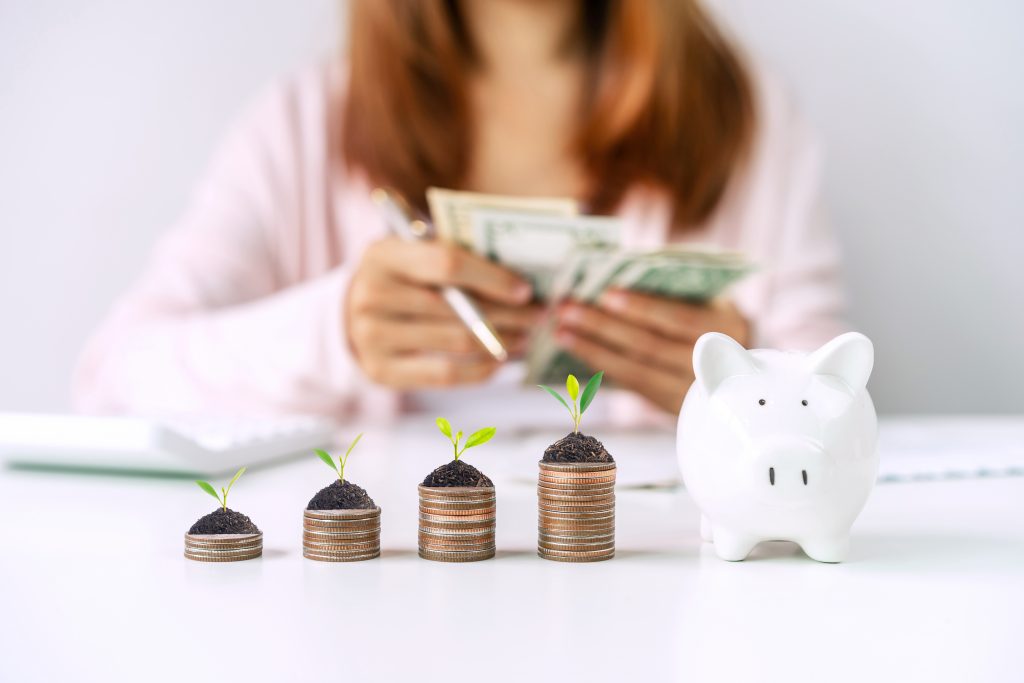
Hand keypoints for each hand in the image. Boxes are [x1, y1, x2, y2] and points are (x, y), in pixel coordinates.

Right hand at [346, 237, 539, 388]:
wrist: (353, 312)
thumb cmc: (402, 275)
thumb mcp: (416, 251)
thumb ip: (455, 253)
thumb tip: (519, 276)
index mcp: (383, 254)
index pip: (447, 263)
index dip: (492, 277)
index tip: (526, 289)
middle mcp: (370, 295)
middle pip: (458, 308)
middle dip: (508, 313)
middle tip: (540, 316)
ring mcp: (371, 337)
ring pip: (456, 342)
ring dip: (502, 341)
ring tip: (527, 336)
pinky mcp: (380, 371)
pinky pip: (445, 375)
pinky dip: (480, 370)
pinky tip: (500, 360)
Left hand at [554, 289, 750, 413]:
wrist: (735, 366)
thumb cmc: (711, 315)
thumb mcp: (709, 297)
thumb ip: (676, 285)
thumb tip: (622, 265)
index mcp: (727, 329)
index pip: (681, 320)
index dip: (644, 308)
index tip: (607, 293)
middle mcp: (711, 365)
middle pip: (650, 347)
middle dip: (604, 327)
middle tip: (567, 309)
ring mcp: (689, 392)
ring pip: (635, 370)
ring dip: (593, 349)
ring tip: (560, 330)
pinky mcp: (668, 406)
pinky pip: (630, 384)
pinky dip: (601, 365)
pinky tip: (576, 348)